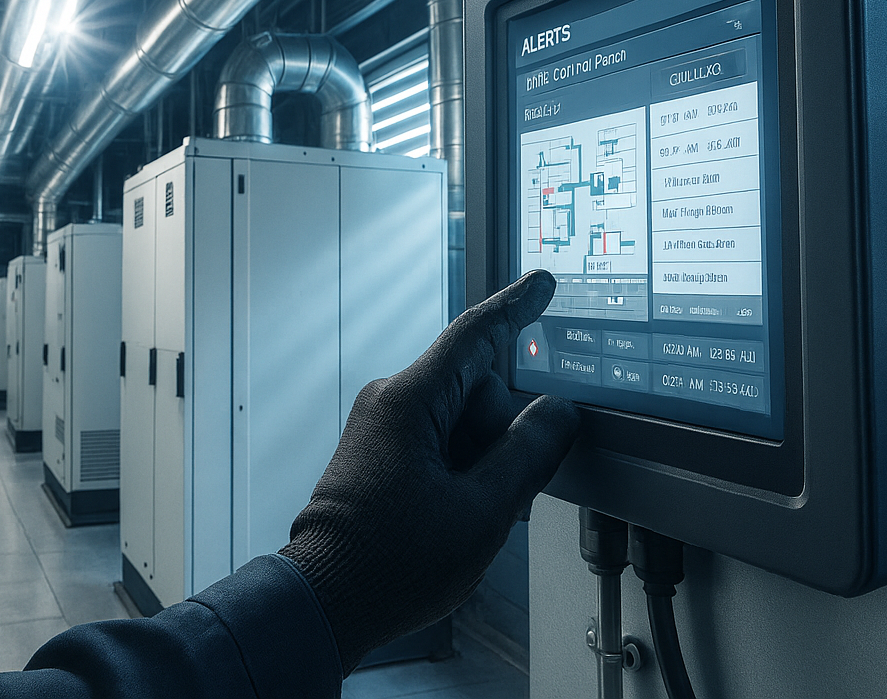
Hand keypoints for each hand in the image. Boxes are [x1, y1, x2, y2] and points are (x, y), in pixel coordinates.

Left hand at [280, 270, 579, 673]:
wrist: (329, 602)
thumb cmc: (391, 562)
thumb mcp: (484, 510)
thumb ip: (527, 452)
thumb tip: (557, 412)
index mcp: (410, 400)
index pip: (475, 336)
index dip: (515, 308)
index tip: (541, 284)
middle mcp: (390, 402)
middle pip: (478, 392)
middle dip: (501, 437)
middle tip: (494, 498)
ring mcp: (382, 428)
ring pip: (463, 425)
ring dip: (482, 465)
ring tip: (463, 518)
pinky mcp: (380, 453)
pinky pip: (440, 445)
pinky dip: (462, 475)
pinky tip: (454, 517)